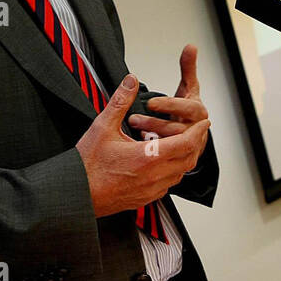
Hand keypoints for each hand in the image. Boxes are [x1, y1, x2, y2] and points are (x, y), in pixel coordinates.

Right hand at [74, 72, 209, 218]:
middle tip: (198, 130)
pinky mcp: (146, 199)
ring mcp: (151, 190)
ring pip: (180, 173)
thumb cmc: (87, 166)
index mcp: (148, 157)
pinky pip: (169, 185)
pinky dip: (174, 172)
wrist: (77, 195)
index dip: (198, 131)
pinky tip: (165, 163)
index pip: (185, 143)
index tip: (204, 121)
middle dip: (196, 142)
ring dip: (185, 158)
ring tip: (183, 144)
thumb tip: (131, 81)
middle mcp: (154, 176)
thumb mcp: (103, 127)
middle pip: (188, 158)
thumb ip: (121, 101)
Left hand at [127, 45, 209, 168]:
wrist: (195, 135)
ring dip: (151, 138)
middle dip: (155, 124)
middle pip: (178, 130)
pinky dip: (154, 153)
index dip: (169, 105)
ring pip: (172, 147)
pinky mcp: (182, 160)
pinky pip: (168, 160)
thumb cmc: (188, 111)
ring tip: (133, 131)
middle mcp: (197, 130)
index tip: (151, 103)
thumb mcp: (189, 88)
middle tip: (133, 119)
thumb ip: (188, 68)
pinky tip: (138, 147)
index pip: (189, 108)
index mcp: (199, 112)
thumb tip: (191, 47)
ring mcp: (191, 147)